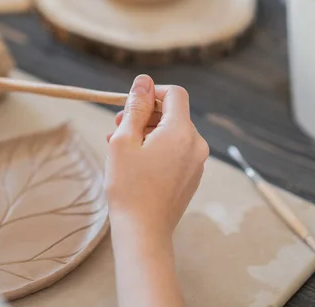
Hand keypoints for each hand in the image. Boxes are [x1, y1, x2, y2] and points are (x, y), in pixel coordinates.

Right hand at [106, 75, 208, 241]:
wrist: (143, 232)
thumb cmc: (129, 186)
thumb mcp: (124, 140)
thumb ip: (136, 107)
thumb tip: (143, 80)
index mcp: (181, 131)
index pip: (174, 94)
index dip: (152, 92)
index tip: (130, 103)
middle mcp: (196, 144)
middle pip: (173, 114)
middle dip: (145, 114)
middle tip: (117, 126)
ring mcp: (197, 163)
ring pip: (173, 133)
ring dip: (148, 132)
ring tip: (121, 145)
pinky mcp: (192, 177)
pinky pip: (177, 151)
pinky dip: (158, 149)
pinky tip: (136, 162)